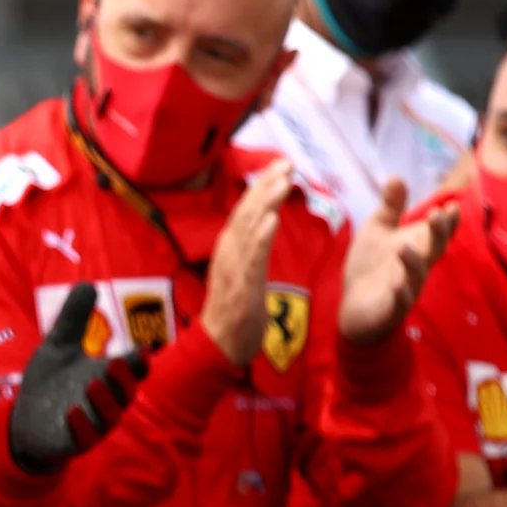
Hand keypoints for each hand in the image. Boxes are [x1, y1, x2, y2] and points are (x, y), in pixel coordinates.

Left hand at [9, 283, 149, 473]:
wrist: (26, 420)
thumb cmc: (51, 381)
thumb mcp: (58, 346)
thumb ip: (73, 319)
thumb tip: (89, 284)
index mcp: (109, 376)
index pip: (134, 369)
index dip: (140, 360)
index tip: (139, 348)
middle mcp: (107, 400)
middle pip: (126, 392)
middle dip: (123, 378)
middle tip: (113, 362)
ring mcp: (94, 423)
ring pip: (110, 416)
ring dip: (103, 401)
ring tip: (92, 383)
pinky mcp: (76, 442)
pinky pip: (85, 438)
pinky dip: (82, 425)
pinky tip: (71, 411)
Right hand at [198, 161, 295, 369]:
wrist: (220, 344)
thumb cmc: (235, 309)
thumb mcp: (244, 270)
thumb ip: (252, 246)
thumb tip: (265, 220)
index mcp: (230, 247)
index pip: (246, 209)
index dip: (262, 185)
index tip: (281, 165)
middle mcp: (228, 252)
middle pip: (246, 211)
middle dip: (266, 185)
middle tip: (286, 162)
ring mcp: (233, 268)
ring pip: (248, 229)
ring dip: (264, 203)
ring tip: (282, 182)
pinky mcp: (241, 287)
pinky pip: (251, 258)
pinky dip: (260, 237)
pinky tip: (271, 220)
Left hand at [339, 175, 459, 343]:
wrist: (354, 307)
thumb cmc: (371, 266)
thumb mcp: (378, 231)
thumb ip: (390, 208)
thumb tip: (396, 176)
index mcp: (418, 246)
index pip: (439, 232)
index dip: (448, 221)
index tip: (451, 206)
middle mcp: (418, 267)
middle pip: (435, 249)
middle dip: (438, 233)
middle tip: (436, 214)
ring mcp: (406, 288)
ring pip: (417, 276)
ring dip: (414, 261)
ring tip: (404, 246)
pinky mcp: (391, 309)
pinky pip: (400, 302)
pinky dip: (400, 294)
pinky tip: (397, 285)